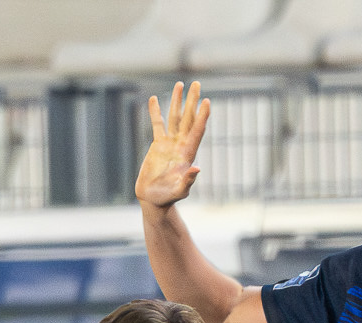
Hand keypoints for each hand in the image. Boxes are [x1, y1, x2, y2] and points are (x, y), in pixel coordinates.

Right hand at [135, 81, 210, 210]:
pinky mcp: (158, 144)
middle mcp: (181, 144)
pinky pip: (157, 124)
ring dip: (177, 101)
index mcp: (188, 153)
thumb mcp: (179, 191)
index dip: (201, 117)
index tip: (206, 101)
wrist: (154, 199)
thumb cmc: (168, 197)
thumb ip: (188, 180)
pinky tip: (154, 99)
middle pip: (188, 118)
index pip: (197, 130)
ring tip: (179, 84)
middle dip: (192, 101)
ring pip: (174, 117)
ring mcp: (170, 143)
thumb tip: (196, 169)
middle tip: (196, 84)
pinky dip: (156, 112)